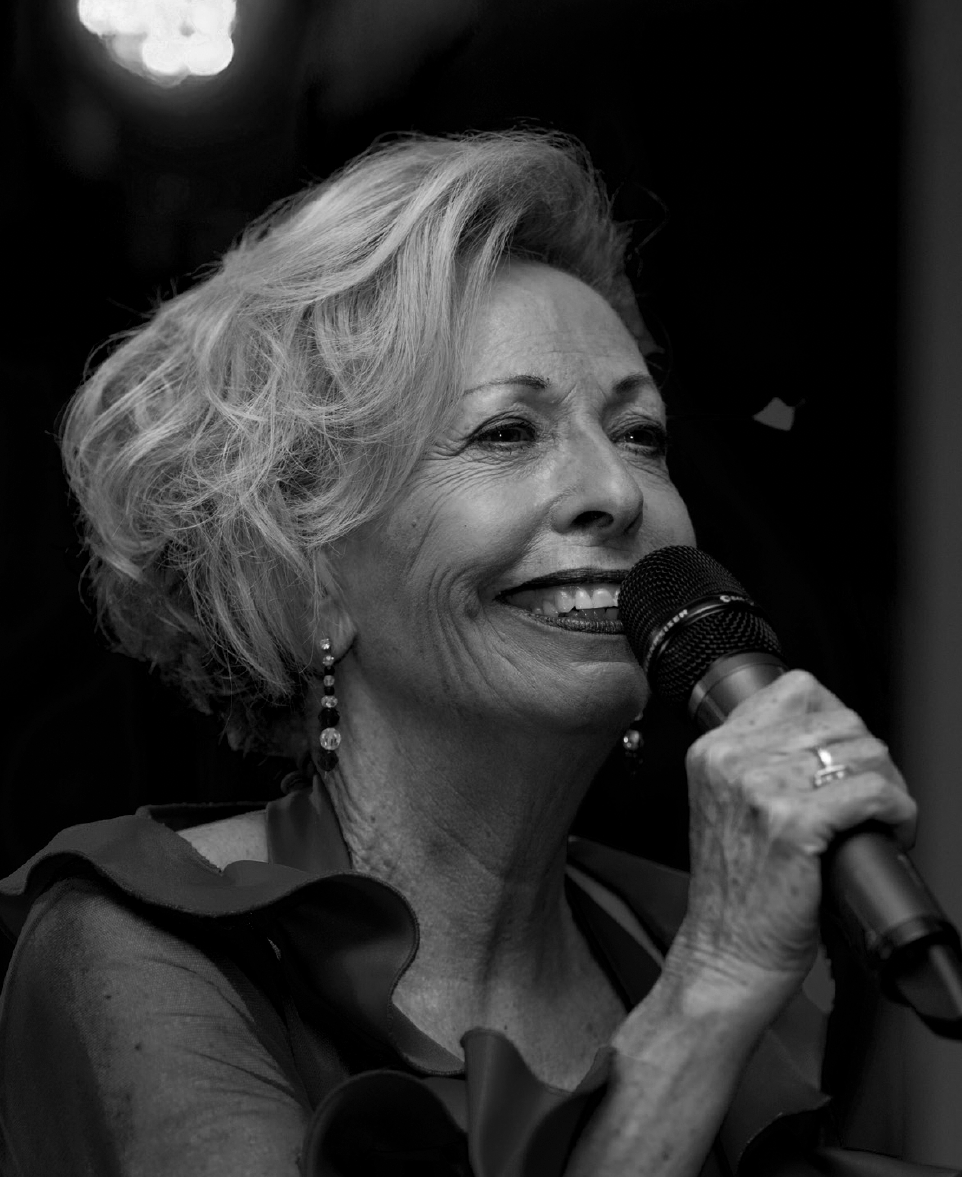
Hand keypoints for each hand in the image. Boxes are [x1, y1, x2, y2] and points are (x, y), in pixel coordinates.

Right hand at [670, 670, 915, 1003]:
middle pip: (839, 719)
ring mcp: (760, 789)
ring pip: (862, 751)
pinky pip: (872, 791)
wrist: (727, 951)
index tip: (844, 753)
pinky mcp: (793, 824)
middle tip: (871, 795)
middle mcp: (732, 761)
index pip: (797, 689)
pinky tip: (891, 829)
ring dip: (888, 783)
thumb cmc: (734, 890)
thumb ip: (757, 762)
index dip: (836, 719)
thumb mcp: (726, 805)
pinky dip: (899, 810)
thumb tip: (825, 736)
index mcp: (713, 749)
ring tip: (880, 815)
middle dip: (869, 757)